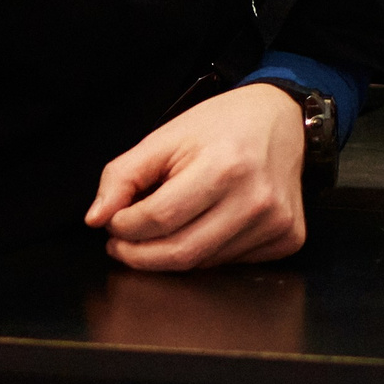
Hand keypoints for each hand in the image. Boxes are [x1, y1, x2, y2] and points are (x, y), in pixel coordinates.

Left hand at [86, 83, 306, 269]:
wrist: (280, 119)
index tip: (113, 223)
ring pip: (203, 264)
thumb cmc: (221, 126)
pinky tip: (202, 228)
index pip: (158, 218)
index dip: (124, 227)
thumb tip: (95, 219)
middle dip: (139, 254)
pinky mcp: (288, 238)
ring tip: (161, 230)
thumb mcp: (165, 137)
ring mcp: (276, 223)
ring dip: (171, 254)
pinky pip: (231, 264)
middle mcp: (256, 199)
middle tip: (122, 244)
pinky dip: (205, 254)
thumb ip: (123, 176)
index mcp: (224, 166)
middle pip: (180, 252)